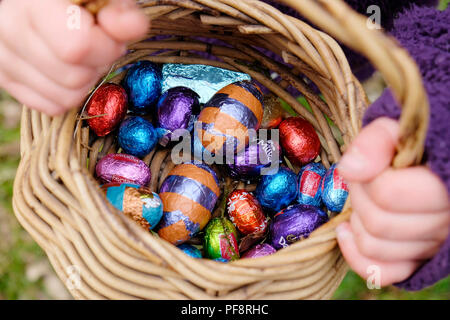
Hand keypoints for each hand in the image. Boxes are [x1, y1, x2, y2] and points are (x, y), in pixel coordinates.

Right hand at [0, 0, 148, 114]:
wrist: (41, 5)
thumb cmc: (78, 1)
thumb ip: (120, 12)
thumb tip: (134, 26)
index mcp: (34, 4)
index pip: (76, 48)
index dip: (105, 48)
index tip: (109, 36)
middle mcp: (9, 29)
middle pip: (74, 77)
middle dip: (96, 65)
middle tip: (96, 47)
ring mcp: (4, 57)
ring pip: (65, 97)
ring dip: (84, 82)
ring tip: (81, 57)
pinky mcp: (5, 79)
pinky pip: (52, 107)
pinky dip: (67, 94)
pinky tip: (66, 70)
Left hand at [336, 117, 449, 286]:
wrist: (423, 163)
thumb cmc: (407, 146)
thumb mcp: (393, 130)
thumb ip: (374, 142)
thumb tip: (350, 170)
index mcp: (445, 185)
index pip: (387, 193)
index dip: (366, 177)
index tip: (368, 164)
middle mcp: (445, 221)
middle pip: (377, 223)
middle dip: (358, 196)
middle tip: (362, 180)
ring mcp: (432, 244)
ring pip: (375, 247)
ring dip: (356, 220)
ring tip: (362, 199)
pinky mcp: (417, 259)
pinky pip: (382, 272)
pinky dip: (356, 254)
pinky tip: (345, 229)